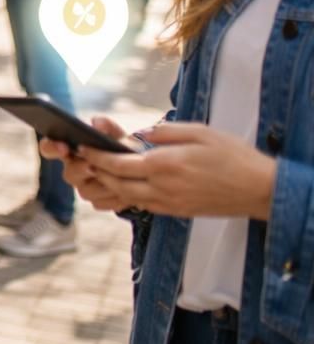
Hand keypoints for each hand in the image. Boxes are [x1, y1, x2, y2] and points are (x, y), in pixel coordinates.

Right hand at [40, 116, 132, 211]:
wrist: (142, 171)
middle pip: (68, 174)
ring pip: (85, 191)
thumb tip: (96, 123)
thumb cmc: (123, 148)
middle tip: (93, 165)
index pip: (48, 148)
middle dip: (81, 169)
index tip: (63, 146)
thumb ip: (107, 126)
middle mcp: (73, 169)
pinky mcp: (97, 202)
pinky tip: (128, 192)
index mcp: (70, 149)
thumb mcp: (118, 135)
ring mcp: (84, 187)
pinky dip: (115, 197)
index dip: (52, 147)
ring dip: (103, 185)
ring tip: (121, 179)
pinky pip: (101, 203)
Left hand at [69, 122, 277, 218]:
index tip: (83, 147)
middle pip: (115, 182)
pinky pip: (142, 205)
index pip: (117, 163)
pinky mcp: (176, 212)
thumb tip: (138, 134)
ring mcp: (168, 203)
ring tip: (99, 171)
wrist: (260, 189)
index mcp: (164, 165)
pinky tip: (125, 184)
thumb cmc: (232, 156)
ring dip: (108, 185)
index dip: (96, 156)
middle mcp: (162, 188)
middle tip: (84, 159)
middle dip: (96, 171)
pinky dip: (127, 195)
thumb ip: (163, 132)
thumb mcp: (198, 131)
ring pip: (126, 197)